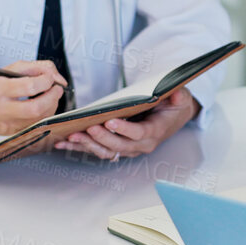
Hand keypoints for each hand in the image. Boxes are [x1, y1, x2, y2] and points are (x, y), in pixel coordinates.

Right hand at [0, 60, 65, 134]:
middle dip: (53, 97)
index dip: (46, 81)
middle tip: (57, 89)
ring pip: (39, 120)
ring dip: (51, 106)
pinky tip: (42, 106)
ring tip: (49, 96)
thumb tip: (56, 76)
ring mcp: (6, 124)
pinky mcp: (11, 133)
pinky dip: (44, 115)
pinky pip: (35, 126)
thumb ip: (34, 68)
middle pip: (36, 108)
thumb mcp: (7, 70)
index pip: (30, 86)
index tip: (50, 78)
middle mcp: (0, 109)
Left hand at [53, 89, 196, 159]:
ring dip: (88, 145)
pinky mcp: (118, 147)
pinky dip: (80, 148)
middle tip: (87, 127)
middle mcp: (141, 145)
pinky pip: (98, 150)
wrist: (174, 116)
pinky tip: (63, 143)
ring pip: (106, 151)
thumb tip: (177, 93)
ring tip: (71, 136)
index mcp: (155, 132)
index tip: (109, 121)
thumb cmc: (174, 106)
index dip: (124, 129)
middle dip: (102, 138)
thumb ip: (180, 96)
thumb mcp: (182, 98)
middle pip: (119, 146)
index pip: (138, 134)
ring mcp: (129, 148)